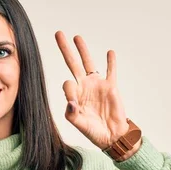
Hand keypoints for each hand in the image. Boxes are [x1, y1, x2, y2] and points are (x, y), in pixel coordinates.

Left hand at [55, 31, 129, 149]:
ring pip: (89, 63)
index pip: (67, 84)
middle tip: (58, 34)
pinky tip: (110, 52)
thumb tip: (70, 101)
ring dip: (83, 50)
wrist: (112, 135)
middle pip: (73, 64)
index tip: (74, 102)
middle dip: (65, 49)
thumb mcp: (79, 124)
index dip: (69, 90)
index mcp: (74, 95)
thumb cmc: (93, 131)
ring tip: (77, 37)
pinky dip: (111, 62)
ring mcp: (97, 85)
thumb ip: (72, 113)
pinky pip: (111, 71)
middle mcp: (84, 86)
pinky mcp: (111, 86)